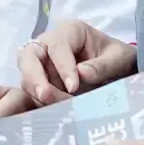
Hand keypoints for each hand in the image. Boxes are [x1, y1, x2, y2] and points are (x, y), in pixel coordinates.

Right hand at [0, 17, 136, 119]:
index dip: (63, 65)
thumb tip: (81, 74)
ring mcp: (42, 65)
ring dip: (33, 90)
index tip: (75, 87)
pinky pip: (28, 91)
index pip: (57, 45)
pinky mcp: (40, 84)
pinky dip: (28, 101)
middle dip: (34, 75)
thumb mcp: (119, 58)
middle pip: (29, 55)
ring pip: (24, 74)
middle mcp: (49, 46)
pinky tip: (30, 113)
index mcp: (69, 31)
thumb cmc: (118, 58)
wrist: (119, 70)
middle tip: (45, 94)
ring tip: (50, 105)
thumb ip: (103, 65)